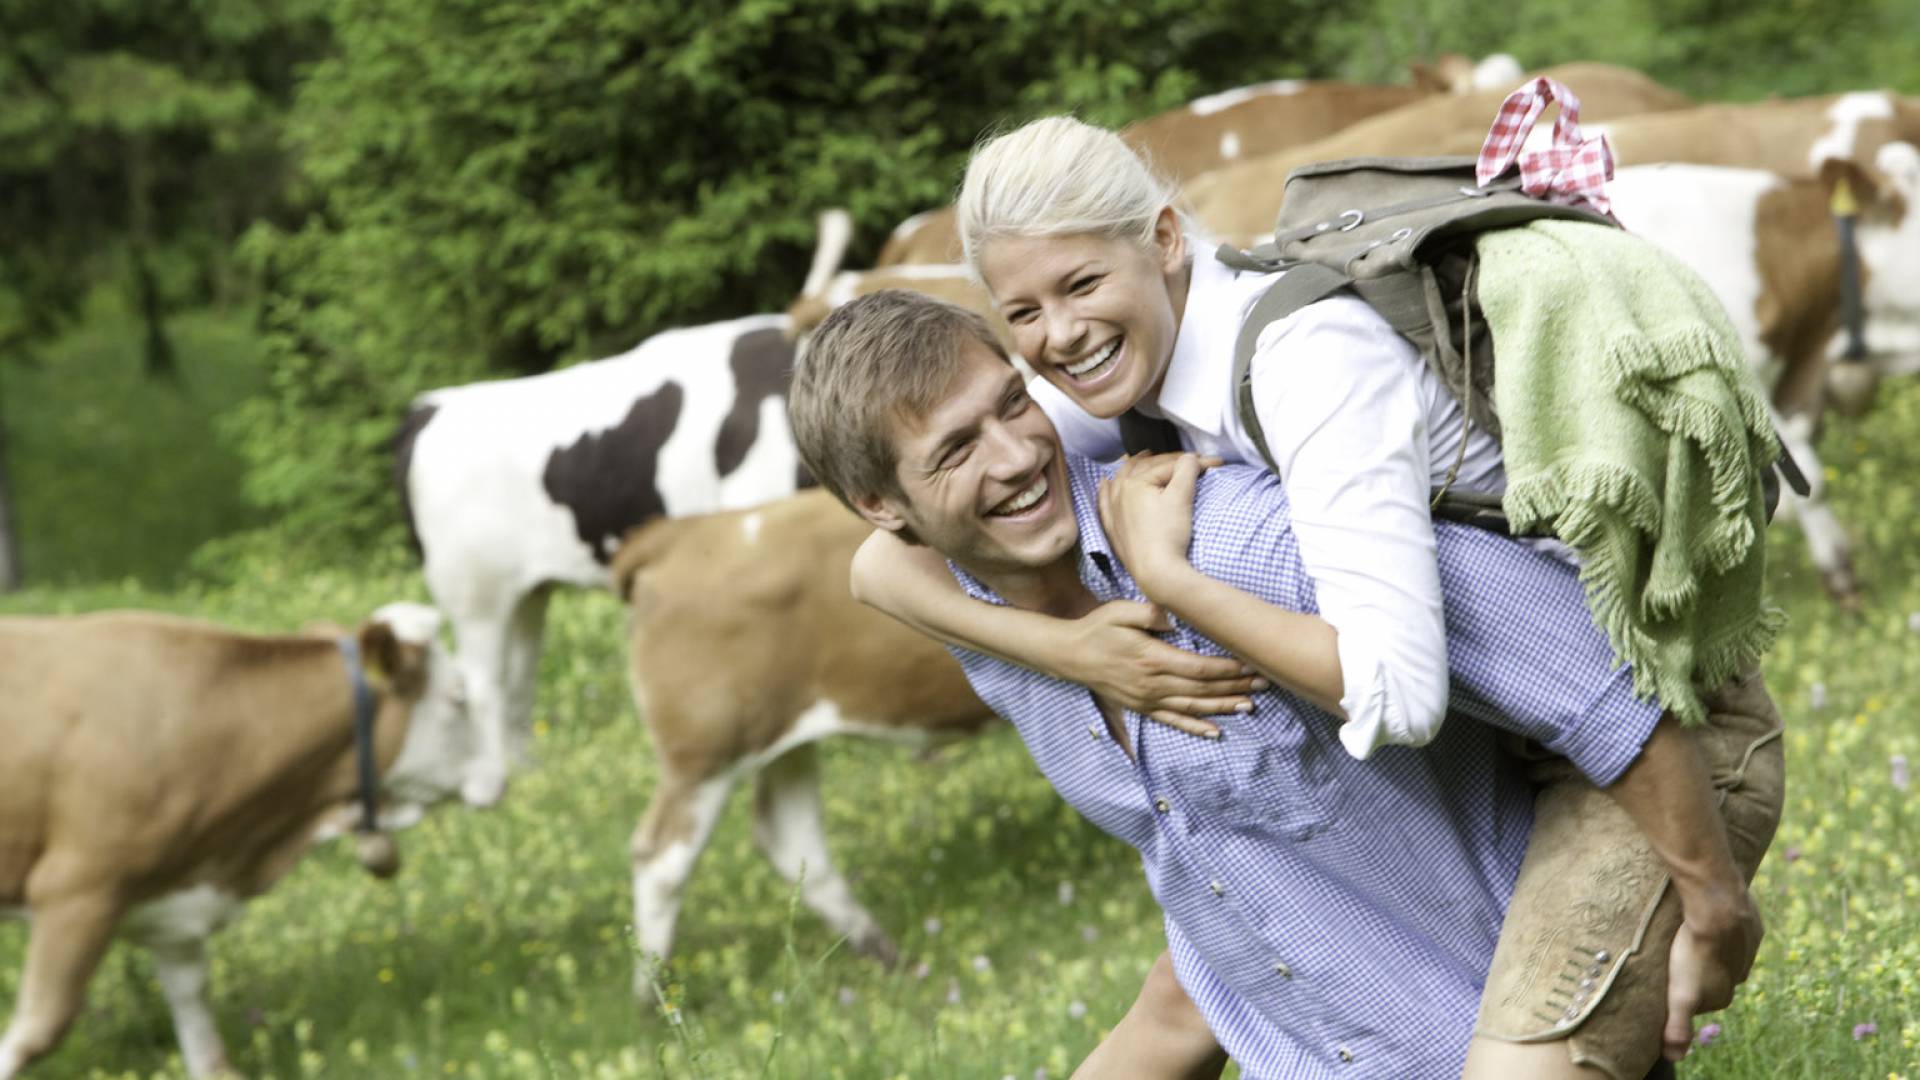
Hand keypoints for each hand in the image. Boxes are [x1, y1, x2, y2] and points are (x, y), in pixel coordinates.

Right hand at [1056, 599, 1264, 737]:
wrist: (1069, 655)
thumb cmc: (1097, 627)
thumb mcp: (1120, 610)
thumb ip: (1150, 612)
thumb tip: (1177, 618)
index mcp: (1152, 658)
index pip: (1198, 667)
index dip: (1227, 669)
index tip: (1250, 664)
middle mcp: (1152, 683)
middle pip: (1202, 688)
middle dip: (1235, 687)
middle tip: (1264, 683)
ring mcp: (1147, 699)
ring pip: (1193, 707)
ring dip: (1223, 707)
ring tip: (1250, 706)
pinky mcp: (1141, 707)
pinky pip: (1172, 721)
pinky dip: (1195, 727)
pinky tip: (1215, 732)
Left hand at [1097, 452, 1217, 595]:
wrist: (1157, 573)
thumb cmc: (1169, 534)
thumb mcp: (1181, 497)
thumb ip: (1186, 470)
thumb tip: (1190, 458)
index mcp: (1135, 482)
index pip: (1169, 465)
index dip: (1195, 462)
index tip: (1216, 463)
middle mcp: (1119, 493)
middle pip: (1145, 468)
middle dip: (1168, 460)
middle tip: (1188, 458)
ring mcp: (1114, 511)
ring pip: (1121, 480)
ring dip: (1134, 466)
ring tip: (1146, 456)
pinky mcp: (1113, 529)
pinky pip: (1105, 502)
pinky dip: (1106, 489)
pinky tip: (1106, 482)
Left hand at [1664, 884, 1762, 1060]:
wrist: (1719, 910)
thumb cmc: (1694, 953)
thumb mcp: (1679, 995)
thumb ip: (1677, 1027)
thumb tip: (1673, 1058)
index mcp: (1724, 996)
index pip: (1697, 998)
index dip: (1678, 987)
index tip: (1665, 976)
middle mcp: (1741, 977)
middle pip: (1709, 976)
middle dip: (1692, 968)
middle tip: (1672, 954)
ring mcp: (1748, 952)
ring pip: (1721, 953)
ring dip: (1705, 947)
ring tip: (1685, 936)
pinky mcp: (1751, 928)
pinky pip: (1732, 931)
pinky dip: (1718, 927)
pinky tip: (1704, 920)